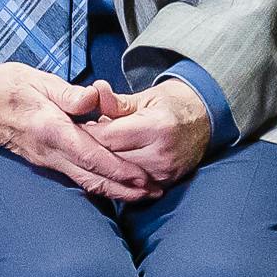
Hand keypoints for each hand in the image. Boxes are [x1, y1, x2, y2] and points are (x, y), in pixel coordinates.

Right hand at [0, 65, 151, 199]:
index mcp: (50, 129)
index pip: (90, 155)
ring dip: (114, 191)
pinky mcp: (47, 162)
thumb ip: (67, 93)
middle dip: (124, 188)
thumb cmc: (9, 87)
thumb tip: (92, 98)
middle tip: (153, 193)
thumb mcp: (37, 80)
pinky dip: (99, 184)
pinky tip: (116, 187)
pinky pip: (76, 177)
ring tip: (142, 195)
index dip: (118, 169)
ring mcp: (47, 160)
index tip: (142, 178)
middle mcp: (49, 152)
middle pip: (91, 177)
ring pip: (84, 182)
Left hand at [77, 75, 218, 189]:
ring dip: (102, 165)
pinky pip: (131, 185)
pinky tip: (108, 166)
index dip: (86, 133)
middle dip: (91, 150)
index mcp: (156, 127)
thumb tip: (94, 91)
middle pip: (110, 159)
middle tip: (74, 142)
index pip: (108, 137)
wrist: (204, 121)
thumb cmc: (170, 105)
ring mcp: (164, 172)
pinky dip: (117, 176)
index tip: (72, 127)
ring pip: (118, 176)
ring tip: (91, 152)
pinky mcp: (165, 184)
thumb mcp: (144, 98)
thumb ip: (116, 102)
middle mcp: (160, 153)